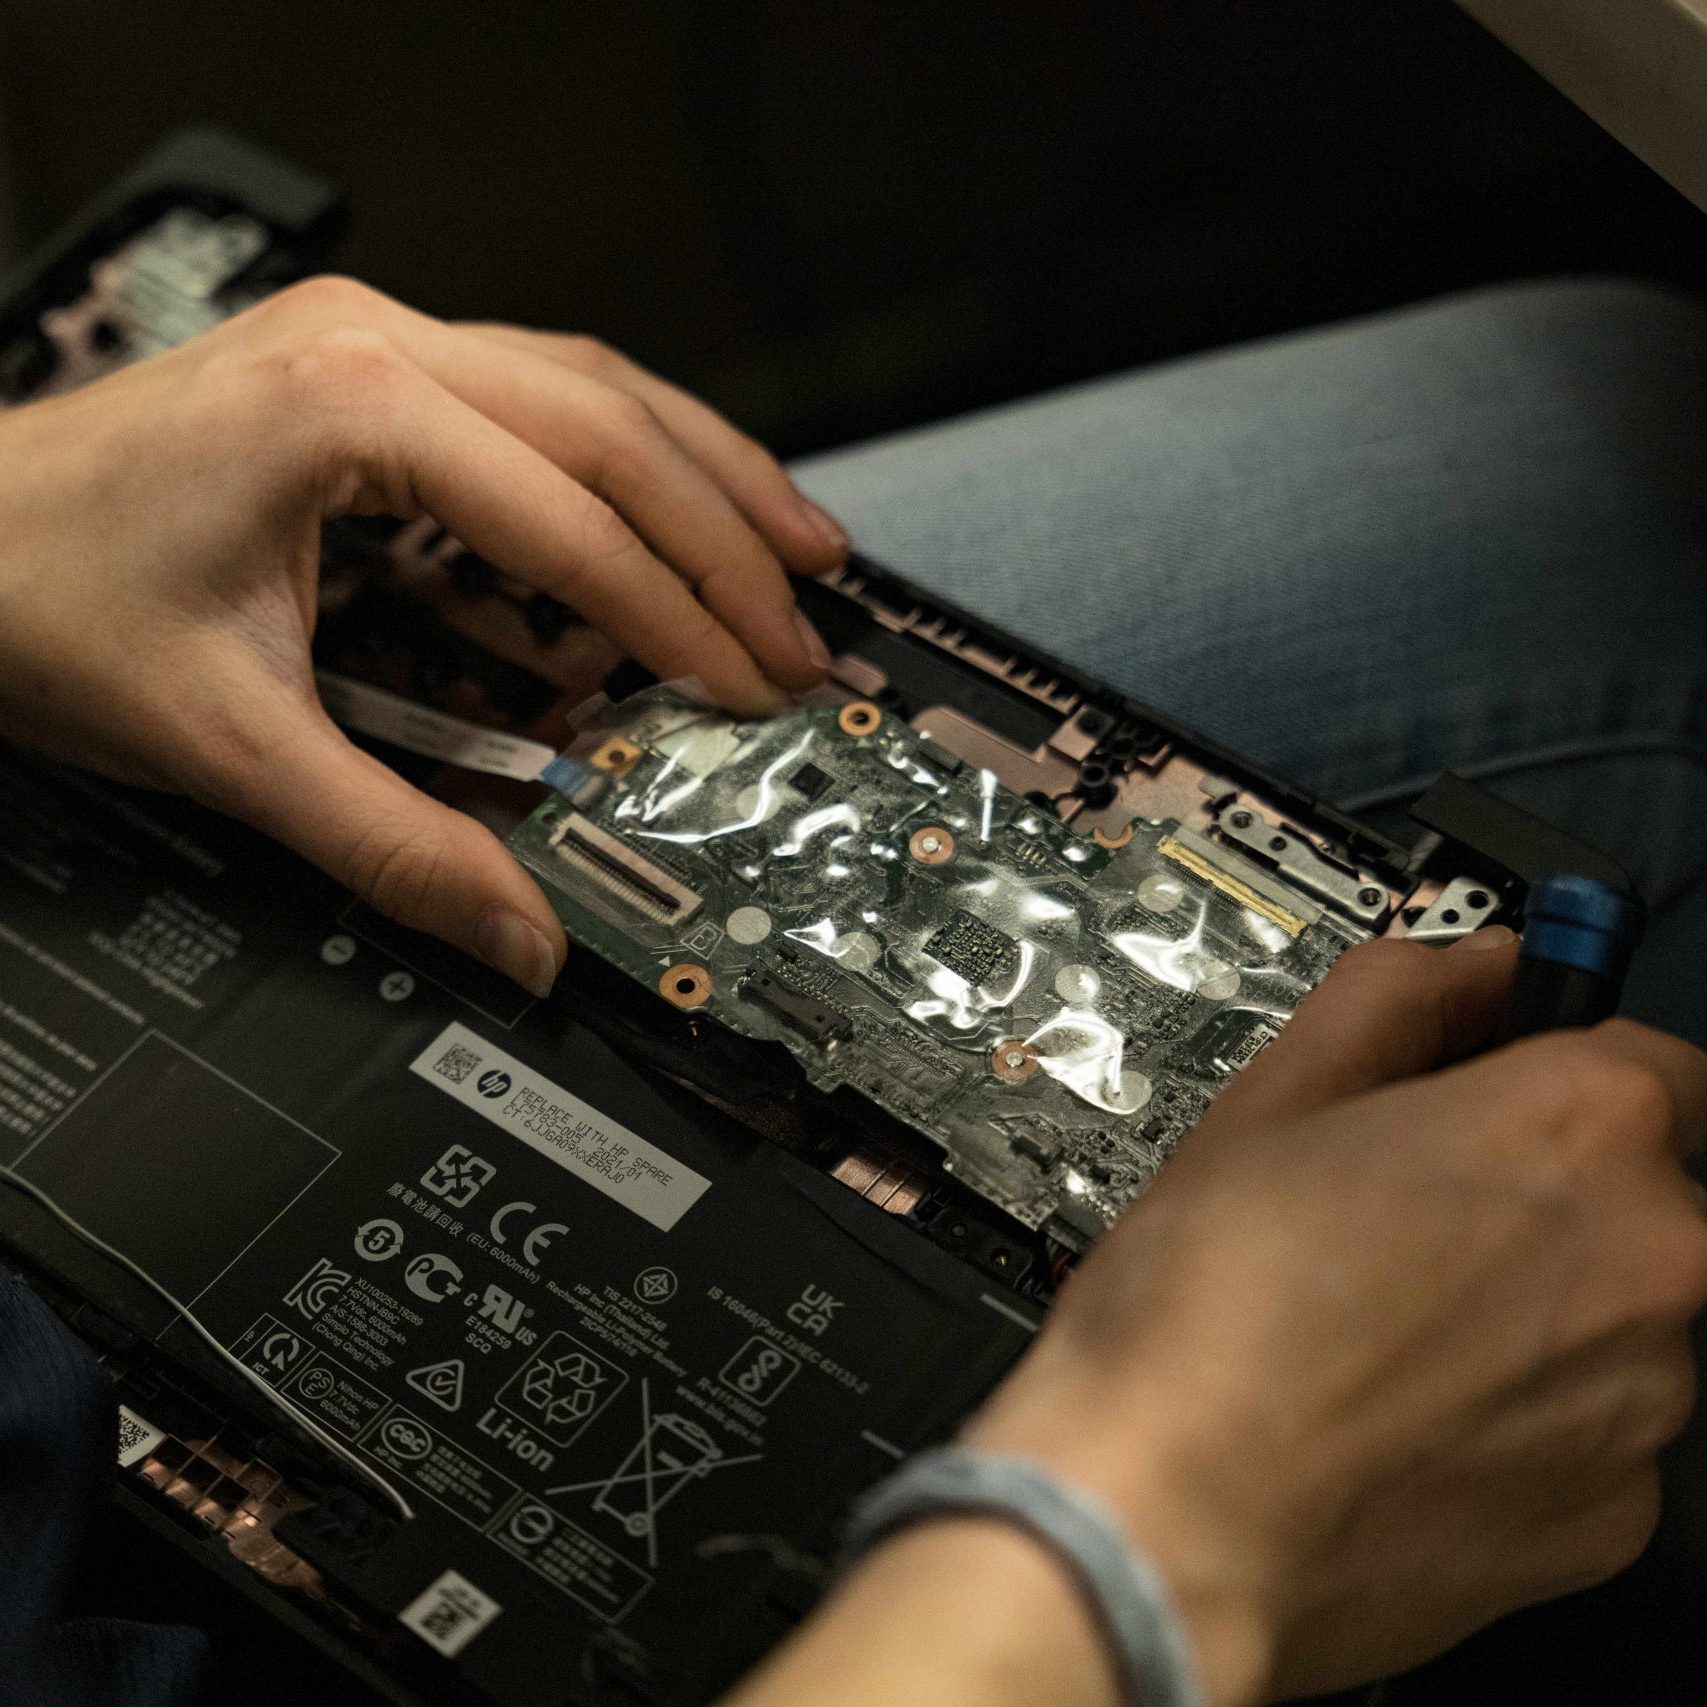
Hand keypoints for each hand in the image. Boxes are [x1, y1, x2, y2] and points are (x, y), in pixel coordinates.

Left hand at [0, 276, 846, 992]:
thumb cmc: (45, 596)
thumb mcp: (229, 743)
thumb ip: (389, 846)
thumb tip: (512, 934)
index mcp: (347, 411)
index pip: (570, 523)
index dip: (678, 620)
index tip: (747, 690)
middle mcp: (376, 346)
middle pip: (614, 428)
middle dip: (729, 540)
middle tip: (807, 629)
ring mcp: (375, 341)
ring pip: (597, 383)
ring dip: (709, 468)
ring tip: (802, 544)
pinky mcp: (371, 366)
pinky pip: (546, 386)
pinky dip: (636, 449)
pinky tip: (687, 491)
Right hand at [967, 929, 1706, 1702]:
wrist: (1165, 1516)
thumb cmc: (1204, 1310)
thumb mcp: (1272, 1098)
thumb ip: (1396, 999)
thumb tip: (1469, 966)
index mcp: (1576, 1129)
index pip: (1649, 1059)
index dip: (1557, 1070)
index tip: (1502, 1092)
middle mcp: (1651, 1260)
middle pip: (1636, 1194)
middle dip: (1542, 1195)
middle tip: (1405, 1220)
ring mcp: (1644, 1403)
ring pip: (1615, 1316)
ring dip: (1536, 1307)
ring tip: (1385, 1328)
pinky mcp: (1615, 1518)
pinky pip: (1591, 1432)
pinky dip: (1522, 1417)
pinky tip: (1401, 1415)